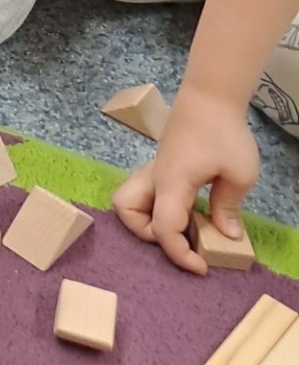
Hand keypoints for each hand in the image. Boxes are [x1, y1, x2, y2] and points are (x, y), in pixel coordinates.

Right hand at [113, 88, 259, 273]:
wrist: (210, 97)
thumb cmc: (224, 132)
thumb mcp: (239, 173)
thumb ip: (228, 207)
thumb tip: (227, 236)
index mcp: (171, 183)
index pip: (163, 228)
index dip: (179, 254)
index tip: (202, 267)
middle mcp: (154, 179)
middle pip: (125, 211)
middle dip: (147, 233)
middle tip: (182, 237)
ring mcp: (153, 170)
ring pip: (127, 200)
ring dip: (144, 219)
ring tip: (179, 225)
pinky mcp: (159, 165)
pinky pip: (144, 192)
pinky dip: (155, 207)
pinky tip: (186, 208)